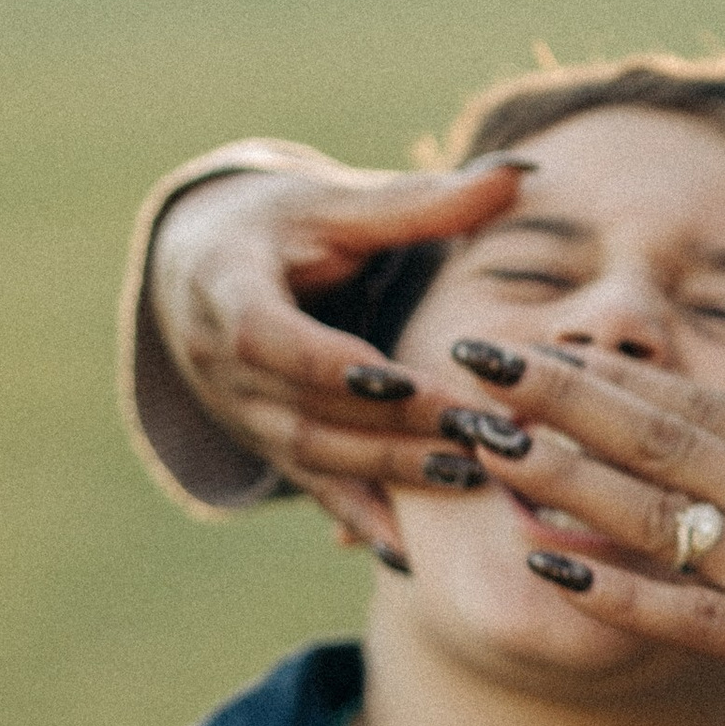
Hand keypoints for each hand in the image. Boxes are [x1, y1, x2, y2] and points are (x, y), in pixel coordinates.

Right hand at [147, 147, 535, 538]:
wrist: (202, 267)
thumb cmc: (279, 223)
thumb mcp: (337, 201)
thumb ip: (424, 201)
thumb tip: (522, 173)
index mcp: (224, 284)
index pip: (265, 337)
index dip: (328, 365)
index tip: (400, 379)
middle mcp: (217, 361)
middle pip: (303, 407)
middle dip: (390, 425)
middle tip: (476, 429)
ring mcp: (240, 412)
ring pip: (312, 454)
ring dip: (389, 471)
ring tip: (471, 475)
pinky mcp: (268, 443)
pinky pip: (314, 488)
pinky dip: (363, 518)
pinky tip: (415, 552)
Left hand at [452, 280, 724, 725]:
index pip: (691, 398)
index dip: (604, 368)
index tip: (528, 339)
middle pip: (652, 434)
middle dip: (553, 395)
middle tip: (465, 362)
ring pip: (655, 511)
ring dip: (563, 475)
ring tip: (483, 444)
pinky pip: (691, 613)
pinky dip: (620, 590)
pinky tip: (552, 567)